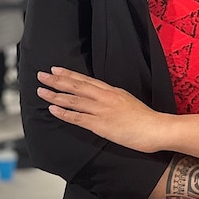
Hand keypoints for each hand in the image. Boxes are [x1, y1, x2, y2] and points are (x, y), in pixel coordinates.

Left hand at [36, 67, 164, 152]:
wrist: (156, 128)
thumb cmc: (146, 119)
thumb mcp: (129, 103)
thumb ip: (114, 101)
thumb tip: (104, 103)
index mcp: (113, 92)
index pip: (87, 80)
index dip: (70, 75)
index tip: (57, 70)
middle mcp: (106, 97)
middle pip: (77, 86)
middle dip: (58, 80)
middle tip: (42, 75)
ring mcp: (102, 110)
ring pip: (74, 100)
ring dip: (56, 94)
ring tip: (42, 90)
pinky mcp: (100, 124)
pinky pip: (77, 117)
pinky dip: (64, 112)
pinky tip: (53, 108)